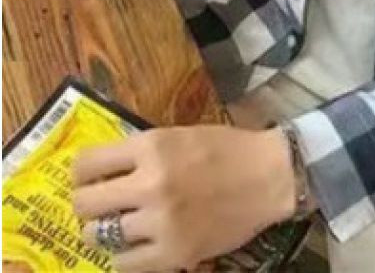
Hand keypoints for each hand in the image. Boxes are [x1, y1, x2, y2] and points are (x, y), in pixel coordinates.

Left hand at [72, 125, 294, 272]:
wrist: (270, 176)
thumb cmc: (227, 148)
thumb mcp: (180, 135)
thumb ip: (143, 151)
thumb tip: (103, 168)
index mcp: (152, 147)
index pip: (86, 164)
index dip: (82, 172)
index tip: (89, 176)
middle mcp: (150, 184)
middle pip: (84, 203)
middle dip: (87, 203)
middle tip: (100, 204)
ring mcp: (160, 222)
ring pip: (98, 236)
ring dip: (104, 231)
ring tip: (118, 226)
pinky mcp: (174, 254)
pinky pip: (123, 264)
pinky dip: (124, 256)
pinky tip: (136, 245)